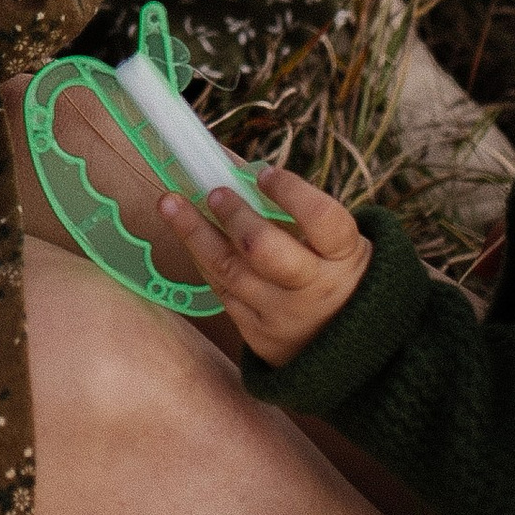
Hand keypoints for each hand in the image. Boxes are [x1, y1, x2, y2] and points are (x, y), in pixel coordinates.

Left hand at [156, 167, 372, 368]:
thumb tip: (237, 168)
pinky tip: (187, 233)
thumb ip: (297, 212)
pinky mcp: (256, 333)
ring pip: (229, 272)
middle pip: (266, 251)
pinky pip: (221, 290)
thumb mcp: (337, 243)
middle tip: (214, 193)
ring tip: (170, 204)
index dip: (291, 193)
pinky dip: (202, 258)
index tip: (264, 174)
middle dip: (235, 218)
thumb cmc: (333, 272)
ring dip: (195, 234)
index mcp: (344, 256)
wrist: (345, 345)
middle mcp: (313, 288)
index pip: (321, 219)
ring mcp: (281, 314)